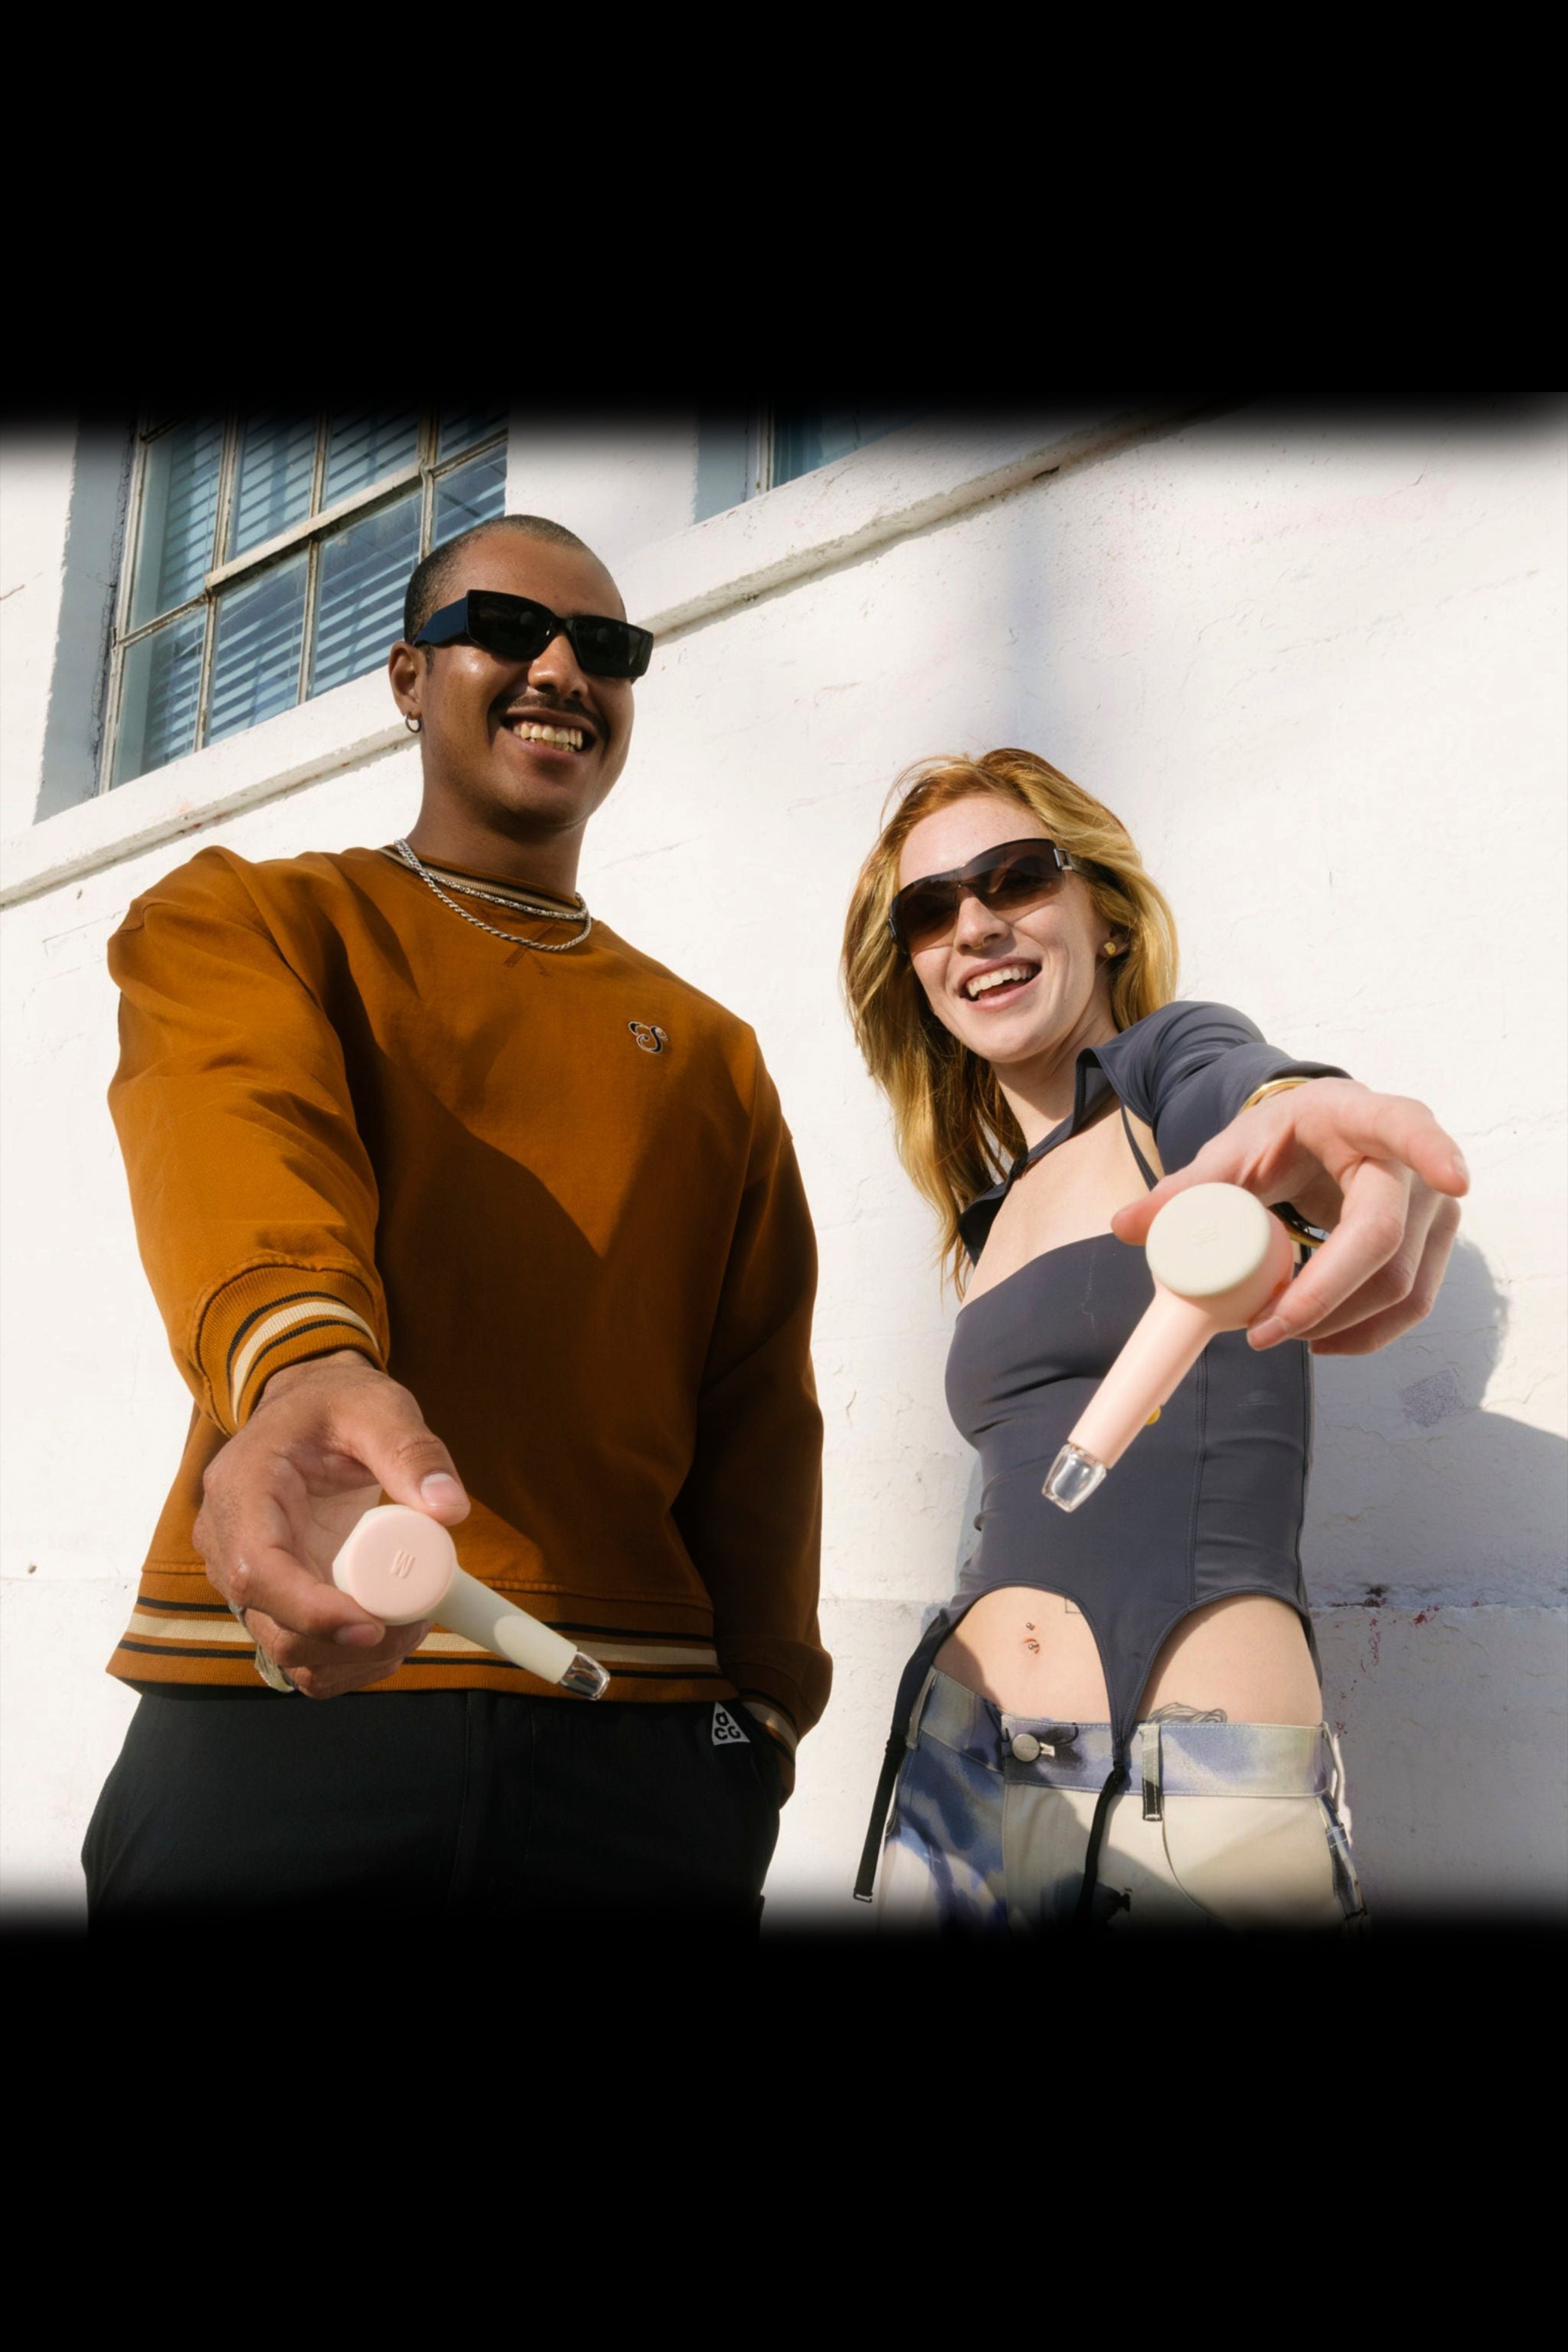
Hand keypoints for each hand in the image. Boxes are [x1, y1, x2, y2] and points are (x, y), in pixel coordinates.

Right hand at [192, 1350, 469, 1697]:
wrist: (309, 1412)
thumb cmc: (337, 1405)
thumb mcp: (378, 1408)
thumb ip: (413, 1452)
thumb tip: (449, 1509)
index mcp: (242, 1487)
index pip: (257, 1570)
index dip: (311, 1611)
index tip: (374, 1626)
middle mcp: (228, 1540)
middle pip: (269, 1624)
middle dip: (346, 1643)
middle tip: (417, 1623)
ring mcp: (245, 1573)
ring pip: (284, 1650)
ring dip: (350, 1660)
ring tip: (412, 1627)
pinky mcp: (272, 1595)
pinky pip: (299, 1649)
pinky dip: (343, 1661)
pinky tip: (388, 1640)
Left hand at [1110, 1079, 1468, 1355]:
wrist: (1317, 1140)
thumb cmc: (1280, 1138)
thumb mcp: (1233, 1152)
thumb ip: (1185, 1189)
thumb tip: (1124, 1225)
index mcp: (1362, 1118)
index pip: (1407, 1128)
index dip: (1433, 1152)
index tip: (1454, 1179)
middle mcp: (1411, 1165)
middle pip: (1387, 1241)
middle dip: (1324, 1295)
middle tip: (1264, 1330)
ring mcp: (1432, 1209)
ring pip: (1404, 1286)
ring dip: (1340, 1323)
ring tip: (1277, 1333)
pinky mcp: (1431, 1248)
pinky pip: (1411, 1303)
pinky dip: (1364, 1332)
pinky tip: (1320, 1341)